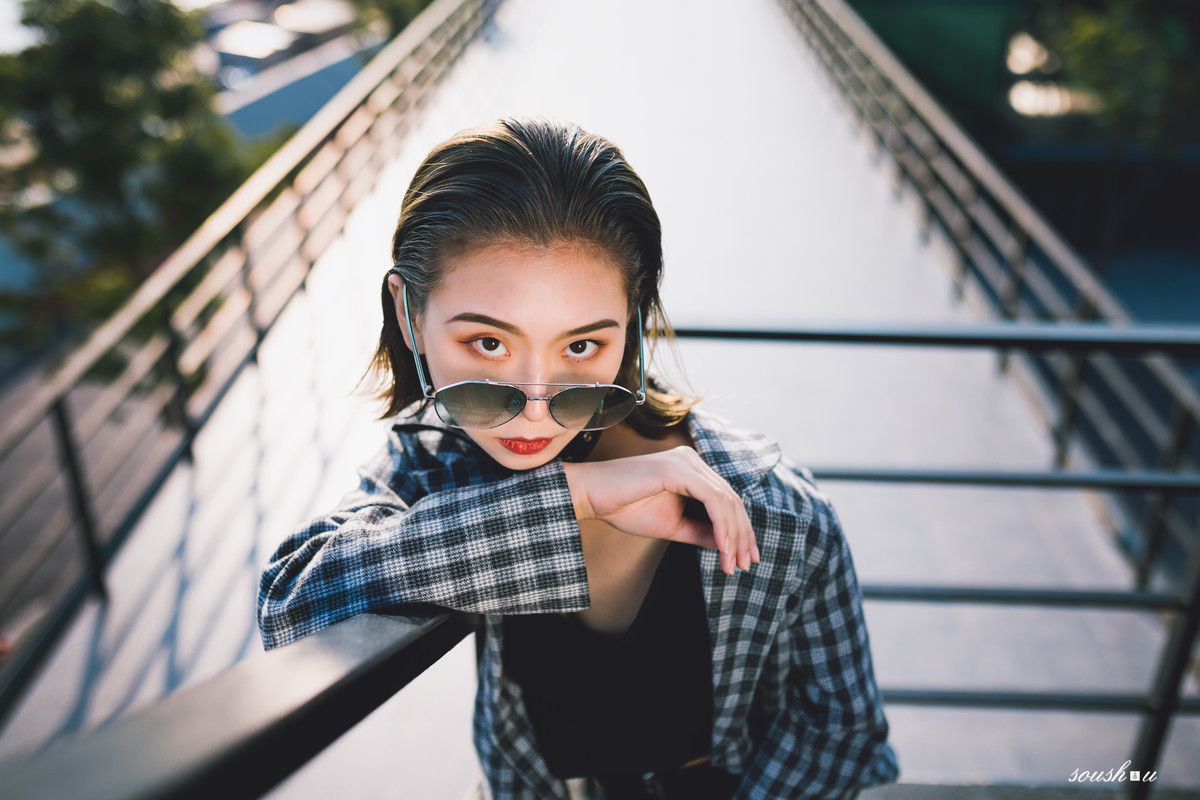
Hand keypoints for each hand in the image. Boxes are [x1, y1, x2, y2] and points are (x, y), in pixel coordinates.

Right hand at [563, 447, 759, 573]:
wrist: (591, 495)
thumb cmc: (624, 507)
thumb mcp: (672, 526)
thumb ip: (700, 532)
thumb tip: (729, 546)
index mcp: (692, 470)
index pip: (726, 500)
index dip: (740, 531)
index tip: (744, 560)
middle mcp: (693, 461)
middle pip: (732, 499)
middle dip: (742, 535)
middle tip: (746, 565)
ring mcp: (687, 462)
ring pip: (726, 500)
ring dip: (734, 535)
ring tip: (733, 562)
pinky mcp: (678, 469)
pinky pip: (712, 498)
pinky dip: (721, 525)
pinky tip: (723, 547)